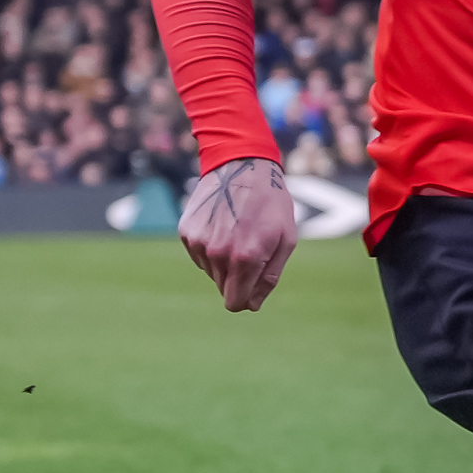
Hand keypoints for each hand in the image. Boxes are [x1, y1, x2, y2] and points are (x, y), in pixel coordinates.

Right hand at [179, 156, 298, 311]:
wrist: (242, 166)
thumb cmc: (271, 204)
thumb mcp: (286, 240)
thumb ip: (269, 277)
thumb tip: (251, 306)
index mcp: (246, 259)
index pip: (235, 302)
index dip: (245, 300)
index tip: (252, 288)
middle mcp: (218, 254)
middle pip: (223, 287)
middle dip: (238, 277)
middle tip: (251, 247)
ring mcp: (198, 242)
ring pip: (210, 271)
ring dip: (224, 260)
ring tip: (238, 232)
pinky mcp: (186, 232)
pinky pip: (199, 254)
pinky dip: (210, 246)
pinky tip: (222, 225)